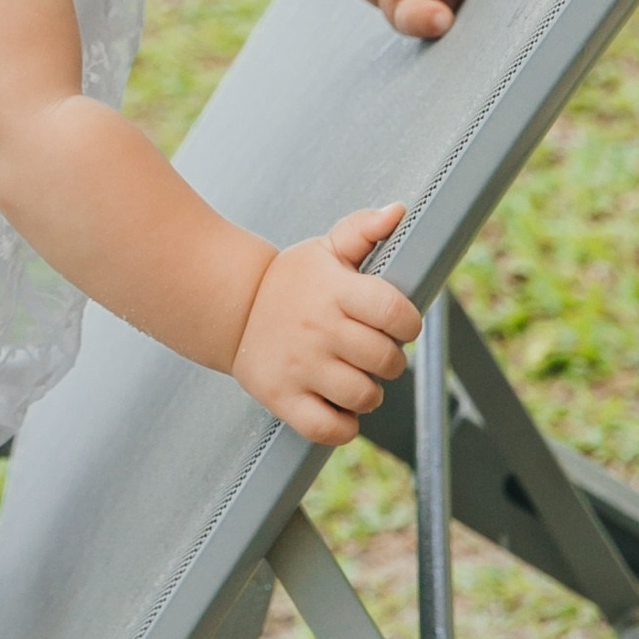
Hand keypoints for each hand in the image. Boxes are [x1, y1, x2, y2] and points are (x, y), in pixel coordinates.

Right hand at [232, 202, 419, 445]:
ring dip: (368, 392)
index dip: (407, 324)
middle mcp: (318, 329)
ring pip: (363, 396)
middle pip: (386, 361)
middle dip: (389, 360)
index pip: (396, 313)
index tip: (397, 324)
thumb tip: (398, 210)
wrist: (230, 308)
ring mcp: (299, 366)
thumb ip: (362, 230)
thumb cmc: (289, 283)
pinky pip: (330, 428)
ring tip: (353, 377)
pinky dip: (343, 425)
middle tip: (372, 352)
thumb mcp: (323, 250)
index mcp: (335, 291)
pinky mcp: (282, 397)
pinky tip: (336, 405)